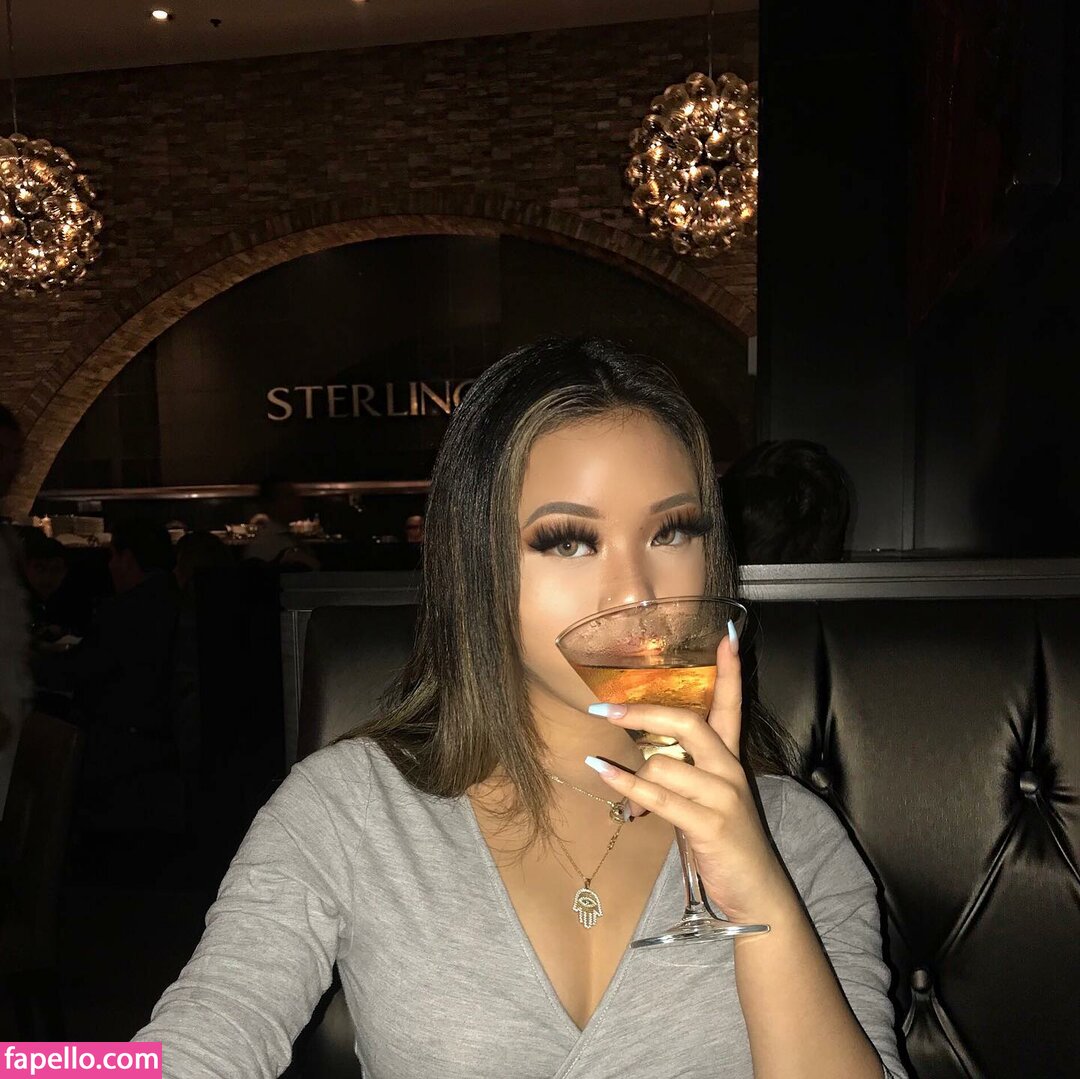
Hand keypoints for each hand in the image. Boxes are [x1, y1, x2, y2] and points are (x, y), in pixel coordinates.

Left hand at [584, 632, 794, 923]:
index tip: (727, 635)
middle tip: (604, 708)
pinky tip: (602, 771)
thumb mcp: (707, 798)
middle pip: (689, 723)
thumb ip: (681, 773)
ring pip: (665, 763)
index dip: (730, 670)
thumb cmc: (724, 841)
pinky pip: (658, 795)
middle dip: (644, 712)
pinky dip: (625, 783)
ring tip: (609, 774)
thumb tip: (640, 758)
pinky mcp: (709, 824)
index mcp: (731, 760)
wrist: (757, 892)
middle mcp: (730, 771)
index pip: (732, 705)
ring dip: (633, 772)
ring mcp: (722, 797)